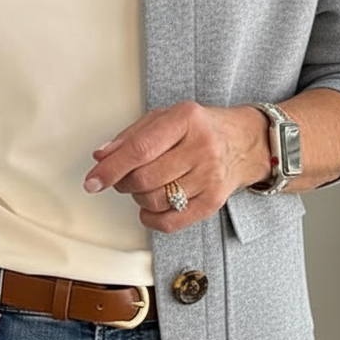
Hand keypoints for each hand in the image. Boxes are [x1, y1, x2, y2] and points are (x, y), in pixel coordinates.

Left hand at [83, 101, 270, 232]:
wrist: (246, 142)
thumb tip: (101, 157)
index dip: (111, 169)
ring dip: (139, 198)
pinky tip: (152, 206)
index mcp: (186, 119)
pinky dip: (152, 218)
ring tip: (145, 185)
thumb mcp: (166, 118)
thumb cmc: (201, 128)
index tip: (92, 181)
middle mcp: (201, 147)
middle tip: (124, 178)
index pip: (140, 149)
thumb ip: (131, 136)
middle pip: (145, 178)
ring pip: (155, 200)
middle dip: (124, 183)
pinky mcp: (214, 200)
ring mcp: (210, 176)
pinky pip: (172, 221)